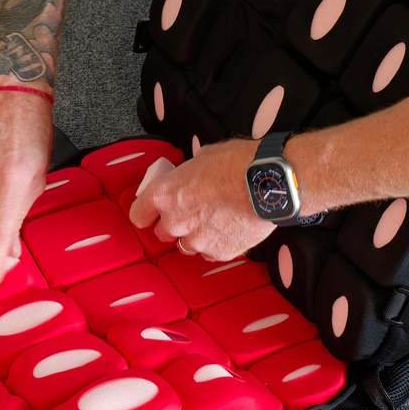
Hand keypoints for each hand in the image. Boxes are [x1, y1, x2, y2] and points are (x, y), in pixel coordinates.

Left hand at [127, 139, 270, 259]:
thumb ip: (190, 172)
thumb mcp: (205, 156)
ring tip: (215, 220)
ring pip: (186, 245)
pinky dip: (217, 244)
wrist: (269, 184)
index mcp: (166, 194)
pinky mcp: (219, 253)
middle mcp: (176, 221)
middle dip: (173, 224)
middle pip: (161, 233)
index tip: (151, 212)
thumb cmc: (239, 164)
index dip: (146, 212)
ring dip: (195, 235)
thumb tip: (193, 174)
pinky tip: (229, 228)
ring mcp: (197, 241)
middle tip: (191, 212)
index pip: (139, 214)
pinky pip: (210, 253)